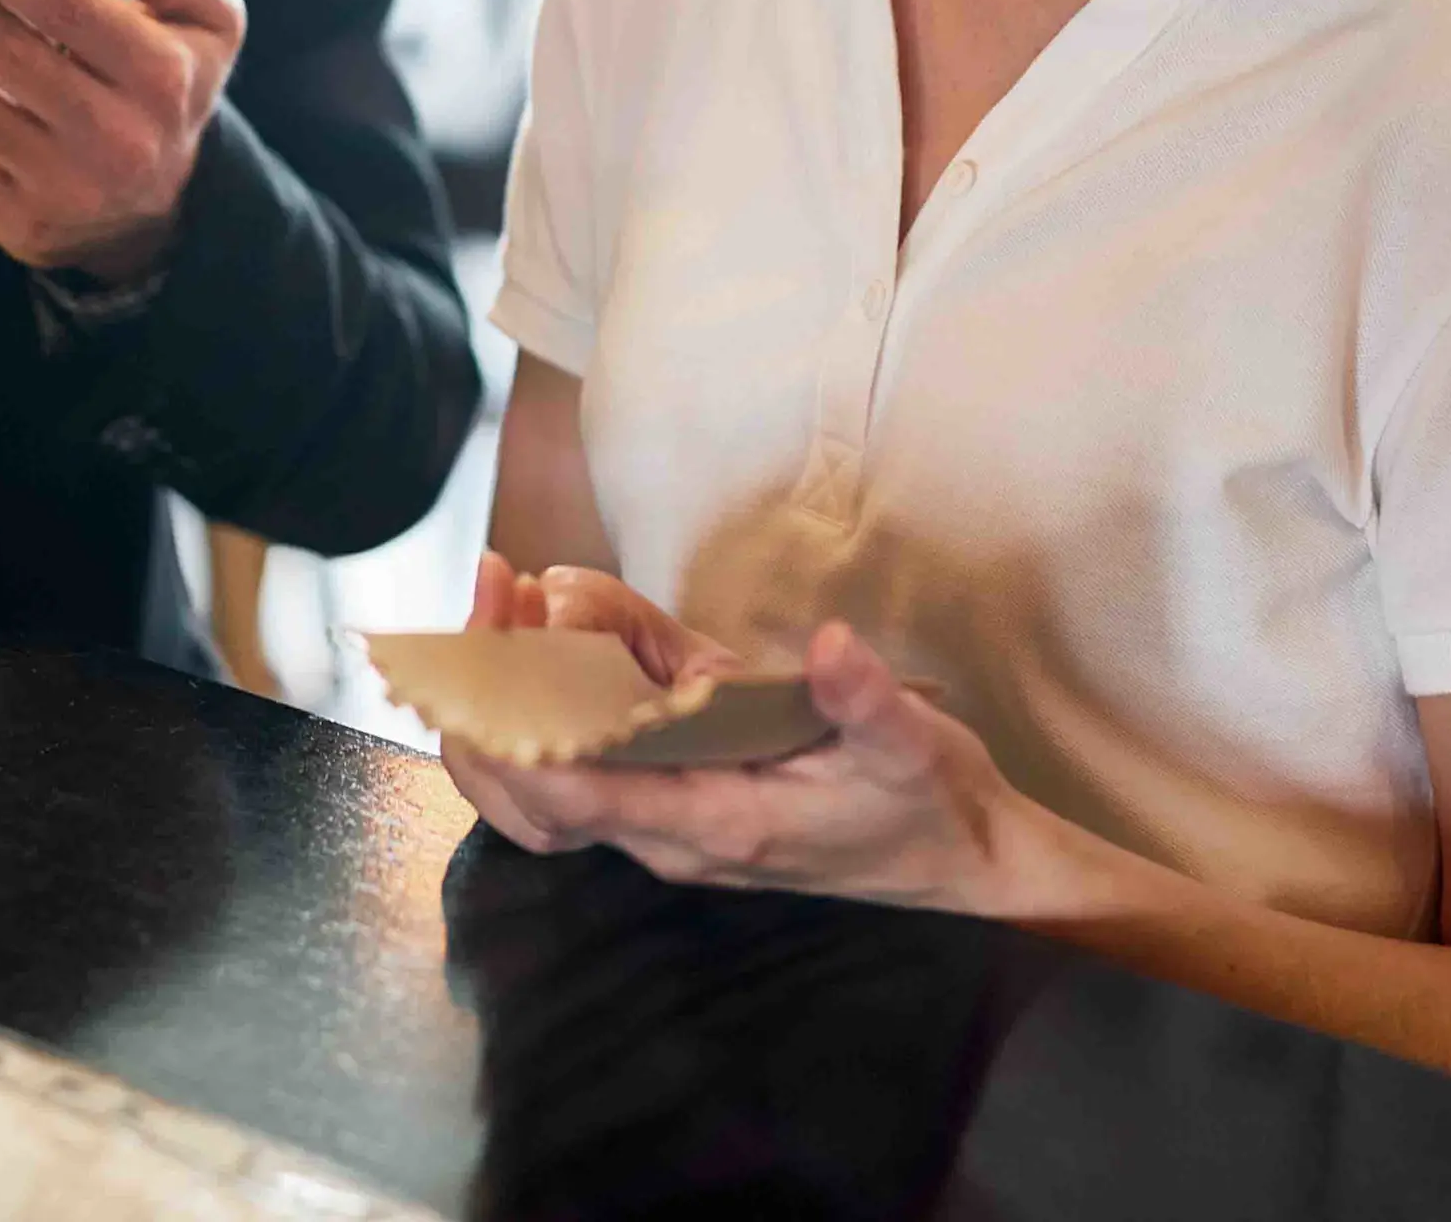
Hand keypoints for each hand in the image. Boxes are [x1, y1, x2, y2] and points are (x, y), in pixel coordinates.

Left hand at [440, 557, 1030, 916]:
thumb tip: (831, 649)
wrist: (962, 857)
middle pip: (533, 791)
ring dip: (510, 697)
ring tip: (509, 595)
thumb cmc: (929, 803)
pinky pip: (582, 764)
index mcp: (713, 822)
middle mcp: (672, 834)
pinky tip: (551, 628)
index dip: (514, 727)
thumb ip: (865, 702)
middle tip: (494, 593)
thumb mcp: (912, 745)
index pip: (575, 795)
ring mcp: (668, 822)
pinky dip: (548, 704)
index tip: (500, 636)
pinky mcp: (676, 800)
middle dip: (488, 700)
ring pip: (546, 782)